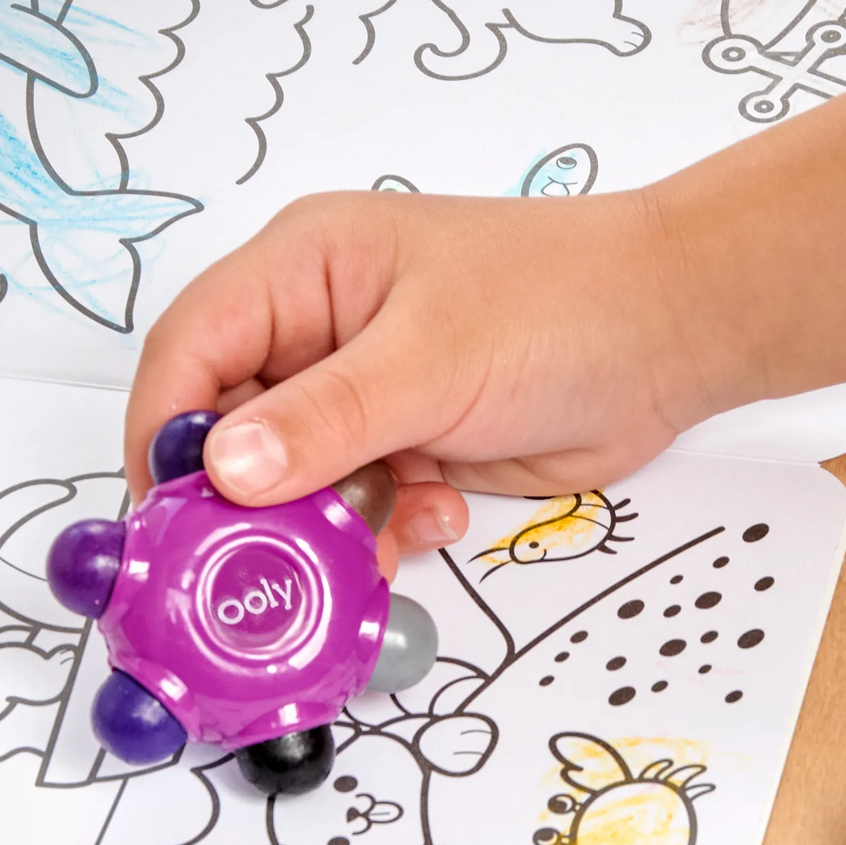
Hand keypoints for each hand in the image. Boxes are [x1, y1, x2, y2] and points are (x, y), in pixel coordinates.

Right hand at [124, 186, 734, 553]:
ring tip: (368, 551)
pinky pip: (357, 510)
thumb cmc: (562, 301)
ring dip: (321, 531)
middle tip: (261, 576)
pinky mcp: (411, 445)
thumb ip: (326, 419)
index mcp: (304, 269)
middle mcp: (320, 329)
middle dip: (247, 507)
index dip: (165, 436)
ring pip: (291, 487)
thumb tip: (223, 469)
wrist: (679, 332)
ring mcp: (367, 392)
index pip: (189, 352)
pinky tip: (435, 521)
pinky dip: (381, 534)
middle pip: (230, 432)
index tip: (168, 523)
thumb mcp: (432, 357)